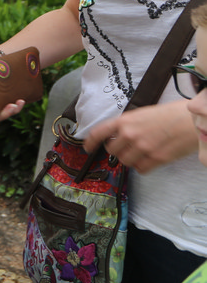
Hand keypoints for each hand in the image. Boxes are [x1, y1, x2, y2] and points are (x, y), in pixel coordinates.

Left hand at [83, 101, 197, 173]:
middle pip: (112, 150)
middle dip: (117, 151)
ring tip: (140, 153)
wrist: (194, 120)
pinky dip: (142, 167)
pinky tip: (148, 160)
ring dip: (130, 159)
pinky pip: (141, 169)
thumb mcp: (146, 113)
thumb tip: (122, 135)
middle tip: (125, 149)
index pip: (99, 132)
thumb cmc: (174, 113)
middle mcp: (131, 134)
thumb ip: (131, 124)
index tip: (87, 147)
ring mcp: (143, 147)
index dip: (90, 141)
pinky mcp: (157, 158)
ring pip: (125, 162)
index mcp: (126, 120)